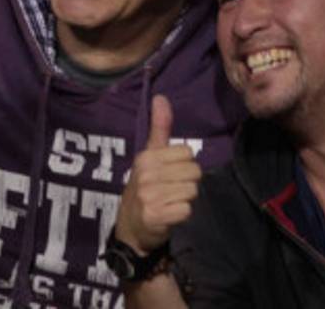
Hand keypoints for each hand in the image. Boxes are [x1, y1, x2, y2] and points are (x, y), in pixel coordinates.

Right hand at [114, 95, 201, 253]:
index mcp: (146, 157)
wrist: (131, 227)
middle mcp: (146, 174)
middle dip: (187, 183)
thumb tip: (161, 96)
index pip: (187, 153)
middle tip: (170, 190)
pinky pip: (187, 210)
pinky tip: (170, 214)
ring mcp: (150, 195)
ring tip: (169, 202)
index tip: (169, 174)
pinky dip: (182, 214)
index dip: (183, 165)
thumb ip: (159, 127)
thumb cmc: (144, 187)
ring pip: (192, 191)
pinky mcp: (156, 216)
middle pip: (194, 172)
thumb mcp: (149, 156)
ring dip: (185, 199)